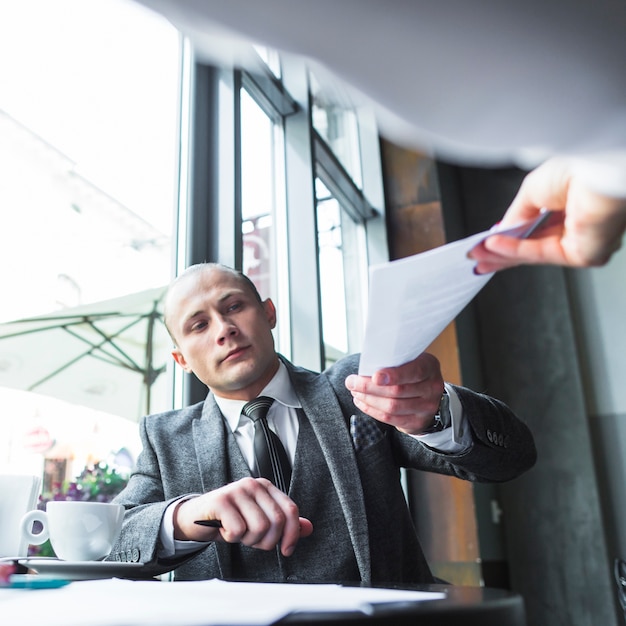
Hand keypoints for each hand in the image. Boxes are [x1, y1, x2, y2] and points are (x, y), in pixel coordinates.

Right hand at [173, 477, 312, 556]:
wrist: (196, 516)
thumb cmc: (230, 518)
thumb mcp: (259, 519)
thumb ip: (284, 523)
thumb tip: (308, 528)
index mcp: (266, 487)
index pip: (290, 510)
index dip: (292, 534)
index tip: (287, 549)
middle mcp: (253, 485)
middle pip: (276, 522)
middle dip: (267, 540)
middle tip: (253, 540)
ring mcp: (236, 490)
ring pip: (259, 527)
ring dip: (248, 540)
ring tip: (239, 533)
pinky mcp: (221, 501)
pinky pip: (238, 530)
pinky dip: (232, 538)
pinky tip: (226, 530)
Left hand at [345, 353, 443, 434]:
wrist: (429, 396)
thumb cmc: (411, 372)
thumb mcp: (409, 361)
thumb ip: (394, 362)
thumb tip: (366, 367)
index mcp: (429, 367)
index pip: (414, 371)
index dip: (394, 375)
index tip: (375, 377)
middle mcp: (432, 388)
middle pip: (398, 391)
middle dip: (369, 387)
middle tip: (351, 382)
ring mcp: (426, 407)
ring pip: (392, 407)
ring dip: (368, 399)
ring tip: (355, 391)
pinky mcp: (417, 422)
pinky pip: (390, 419)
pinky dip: (372, 410)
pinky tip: (361, 402)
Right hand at [469, 158, 625, 272]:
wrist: (597, 168)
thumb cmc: (578, 166)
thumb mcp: (533, 189)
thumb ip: (517, 214)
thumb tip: (503, 231)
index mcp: (573, 206)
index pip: (536, 229)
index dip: (509, 237)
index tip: (486, 242)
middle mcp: (580, 226)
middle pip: (532, 246)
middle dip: (501, 252)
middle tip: (477, 255)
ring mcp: (582, 242)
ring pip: (534, 254)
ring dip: (503, 254)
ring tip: (479, 253)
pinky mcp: (584, 254)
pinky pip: (542, 254)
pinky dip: (515, 251)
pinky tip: (495, 246)